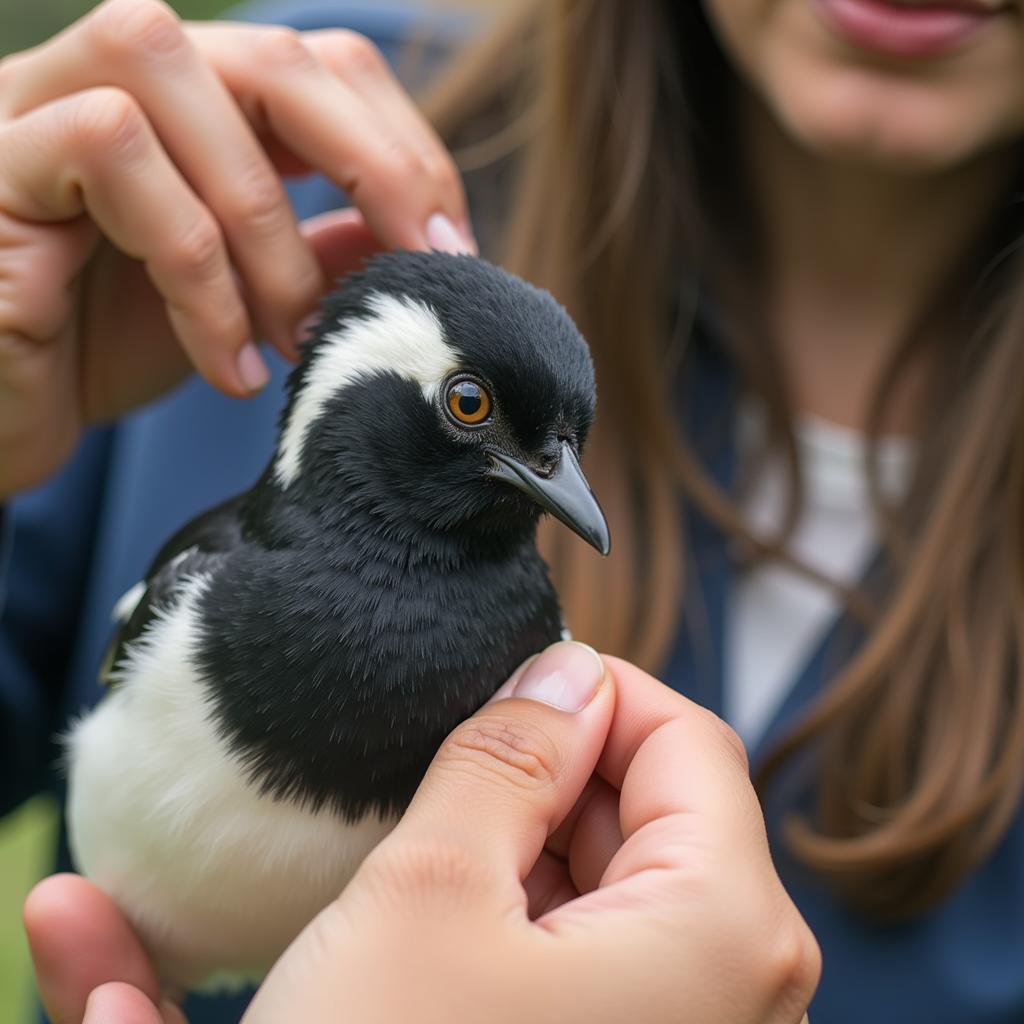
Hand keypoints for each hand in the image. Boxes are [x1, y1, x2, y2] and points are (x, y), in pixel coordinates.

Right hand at [0, 0, 473, 498]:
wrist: (0, 414)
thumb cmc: (107, 349)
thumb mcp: (241, 302)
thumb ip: (314, 256)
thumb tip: (412, 237)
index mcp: (192, 107)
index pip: (322, 67)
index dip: (403, 147)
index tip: (449, 250)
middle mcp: (118, 80)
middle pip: (271, 52)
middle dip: (372, 164)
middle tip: (417, 269)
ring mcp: (41, 104)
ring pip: (183, 81)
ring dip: (271, 233)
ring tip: (299, 342)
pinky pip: (110, 156)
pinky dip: (196, 274)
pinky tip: (228, 367)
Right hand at [25, 644, 818, 1023]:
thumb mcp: (432, 892)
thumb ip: (507, 758)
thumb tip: (561, 668)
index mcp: (722, 927)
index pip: (683, 735)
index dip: (587, 693)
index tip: (496, 691)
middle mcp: (731, 983)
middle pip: (647, 807)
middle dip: (540, 778)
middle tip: (440, 784)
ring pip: (605, 877)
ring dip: (514, 849)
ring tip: (427, 860)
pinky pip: (584, 945)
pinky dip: (513, 913)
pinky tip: (437, 929)